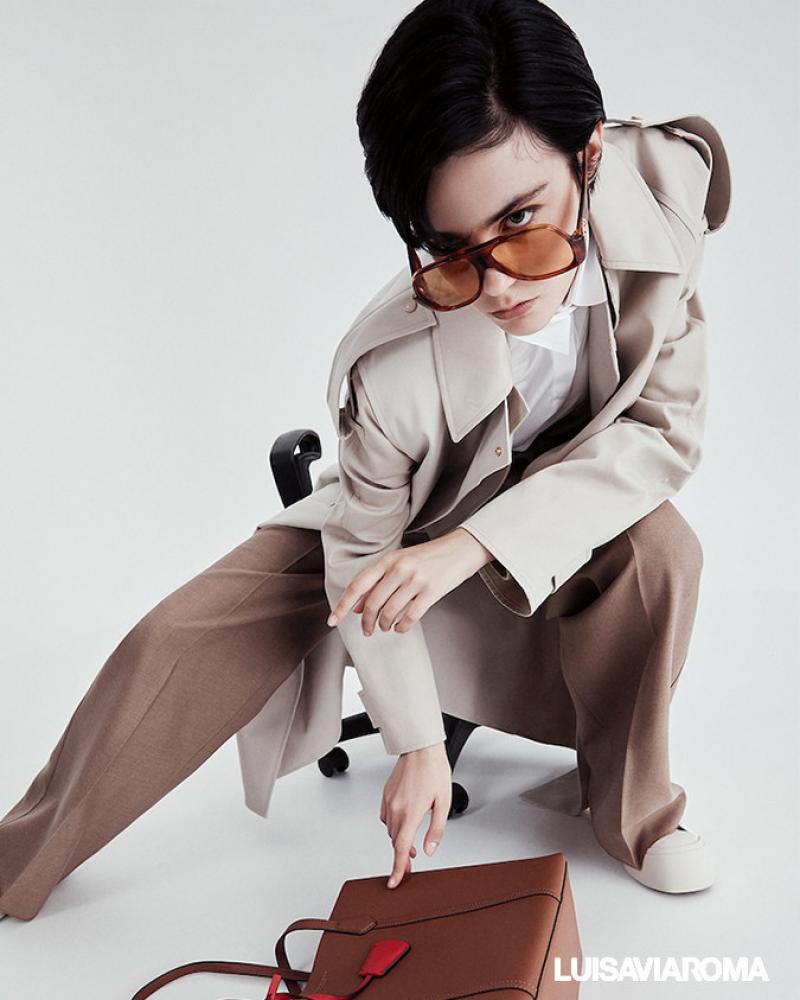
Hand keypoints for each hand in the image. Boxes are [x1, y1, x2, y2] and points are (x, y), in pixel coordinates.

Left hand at [326, 528, 492, 634]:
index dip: (342, 605)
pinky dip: (402, 627)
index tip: (332, 621)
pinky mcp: (431, 592)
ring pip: (389, 612)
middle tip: (367, 630)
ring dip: (384, 625)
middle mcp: (400, 569)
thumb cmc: (429, 556)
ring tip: (386, 627)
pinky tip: (401, 627)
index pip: (358, 585)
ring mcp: (416, 580)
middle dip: (366, 622)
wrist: (461, 549)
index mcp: (388, 560)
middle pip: (372, 603)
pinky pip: (410, 617)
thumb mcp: (400, 562)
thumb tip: (355, 605)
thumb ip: (377, 582)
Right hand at [380, 742, 451, 888]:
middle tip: (411, 864)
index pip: (400, 848)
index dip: (397, 868)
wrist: (421, 748)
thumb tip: (430, 850)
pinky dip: (393, 825)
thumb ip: (436, 830)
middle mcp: (396, 808)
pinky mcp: (386, 794)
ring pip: (390, 830)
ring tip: (410, 843)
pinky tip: (403, 822)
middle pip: (395, 841)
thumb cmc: (434, 770)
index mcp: (411, 812)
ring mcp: (389, 800)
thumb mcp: (443, 803)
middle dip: (401, 855)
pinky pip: (386, 817)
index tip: (394, 881)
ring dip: (398, 839)